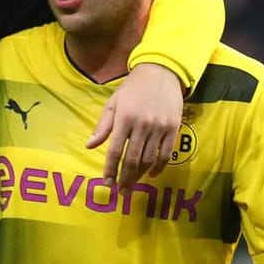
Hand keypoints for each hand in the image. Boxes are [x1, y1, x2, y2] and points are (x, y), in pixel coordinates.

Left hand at [87, 63, 182, 185]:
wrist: (161, 72)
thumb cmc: (133, 88)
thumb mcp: (113, 103)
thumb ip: (103, 126)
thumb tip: (89, 146)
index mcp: (124, 118)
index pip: (115, 151)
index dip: (110, 170)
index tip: (107, 183)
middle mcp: (142, 125)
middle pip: (132, 159)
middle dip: (125, 178)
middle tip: (121, 191)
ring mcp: (159, 127)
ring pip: (149, 160)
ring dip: (139, 175)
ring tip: (132, 184)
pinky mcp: (173, 128)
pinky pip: (166, 154)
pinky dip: (159, 167)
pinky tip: (151, 174)